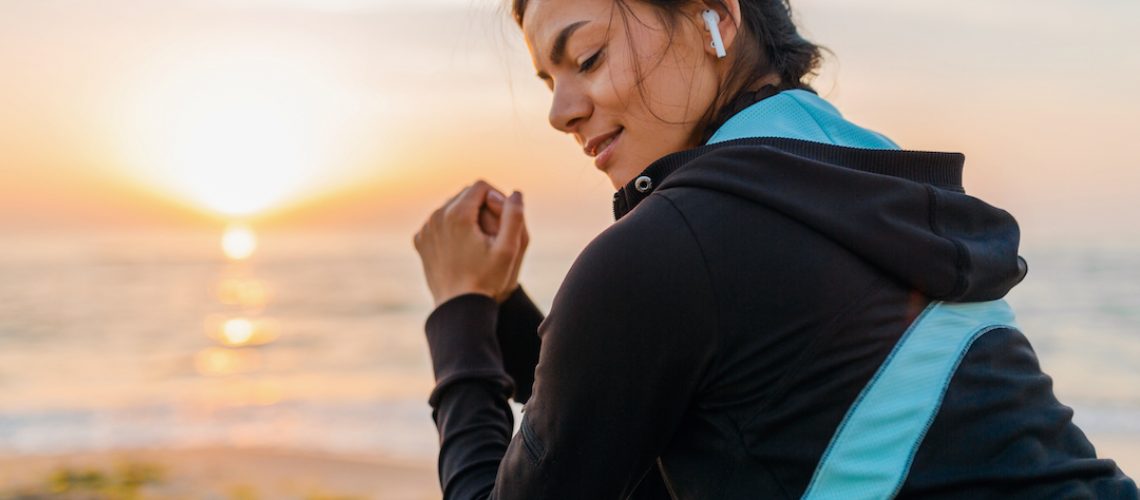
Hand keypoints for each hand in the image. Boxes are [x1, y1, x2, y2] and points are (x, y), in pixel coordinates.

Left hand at [413, 180, 527, 306]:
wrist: (459, 307)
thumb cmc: (487, 280)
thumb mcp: (509, 249)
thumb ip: (514, 217)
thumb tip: (515, 193)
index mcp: (458, 214)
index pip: (481, 186)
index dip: (497, 196)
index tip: (505, 216)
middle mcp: (437, 216)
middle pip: (464, 194)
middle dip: (481, 204)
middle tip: (495, 228)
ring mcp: (426, 229)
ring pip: (450, 207)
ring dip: (466, 215)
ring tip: (480, 238)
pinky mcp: (420, 241)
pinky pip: (438, 223)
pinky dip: (450, 227)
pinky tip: (462, 246)